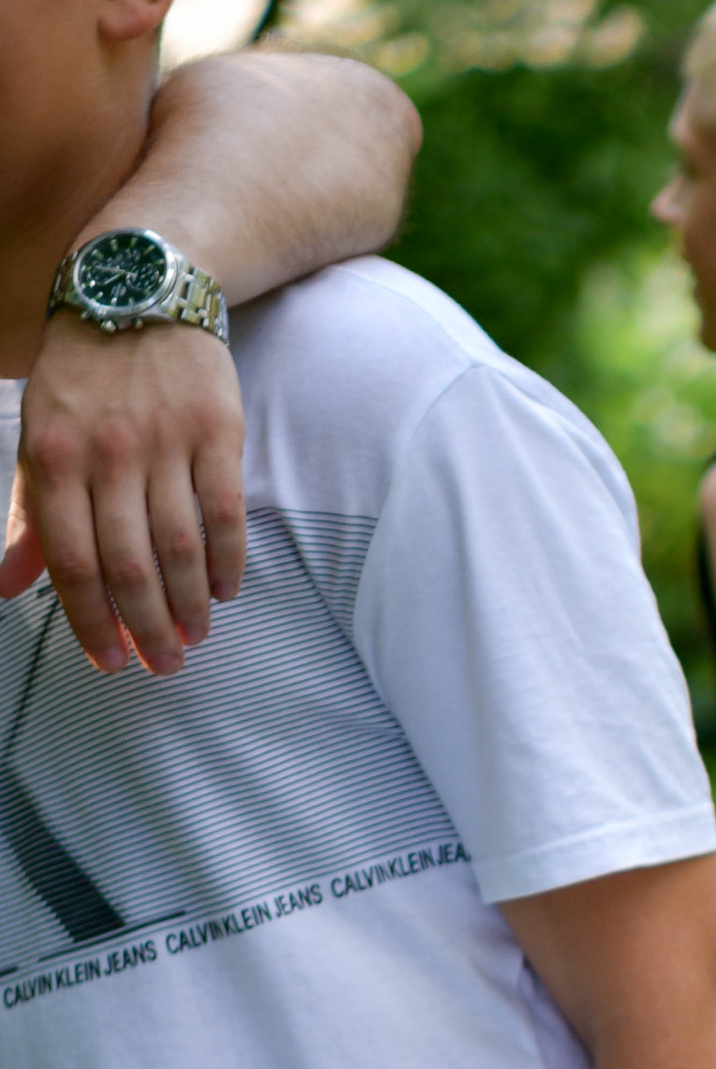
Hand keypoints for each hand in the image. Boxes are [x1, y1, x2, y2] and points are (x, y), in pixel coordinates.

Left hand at [0, 317, 247, 674]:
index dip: (92, 622)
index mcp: (54, 456)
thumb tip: (8, 586)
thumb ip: (30, 516)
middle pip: (130, 566)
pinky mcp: (215, 432)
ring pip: (180, 548)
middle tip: (164, 665)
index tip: (111, 662)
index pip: (71, 561)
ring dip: (190, 606)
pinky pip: (226, 515)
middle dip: (148, 629)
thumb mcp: (40, 438)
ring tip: (194, 636)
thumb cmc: (83, 378)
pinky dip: (228, 563)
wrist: (137, 291)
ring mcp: (164, 441)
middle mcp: (106, 451)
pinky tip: (224, 592)